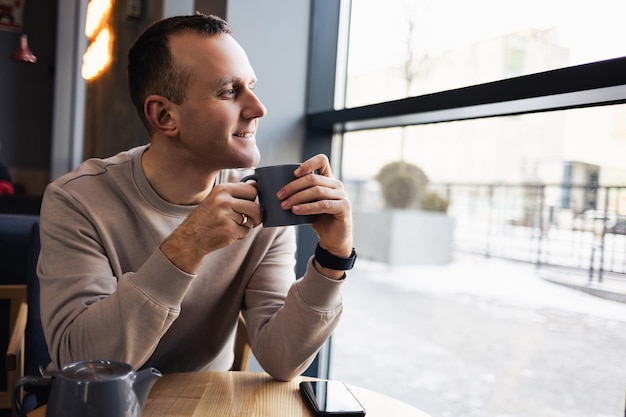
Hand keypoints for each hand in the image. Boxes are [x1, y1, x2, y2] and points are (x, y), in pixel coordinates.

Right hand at [160, 182, 260, 272]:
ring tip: (233, 225)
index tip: (250, 204)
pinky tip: (229, 232)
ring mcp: (227, 216)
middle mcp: (224, 201)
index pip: (252, 189)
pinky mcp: (229, 230)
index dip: (254, 198)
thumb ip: (236, 192)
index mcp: (222, 189)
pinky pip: (246, 231)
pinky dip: (241, 234)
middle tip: (248, 219)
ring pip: (251, 220)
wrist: (190, 238)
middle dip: (256, 215)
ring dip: (246, 225)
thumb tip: (255, 184)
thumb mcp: (217, 198)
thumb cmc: (205, 218)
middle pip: (255, 206)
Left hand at [277, 154, 352, 276]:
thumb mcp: (308, 203)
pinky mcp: (343, 207)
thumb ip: (300, 194)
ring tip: (284, 205)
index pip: (322, 160)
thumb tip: (274, 189)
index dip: (308, 164)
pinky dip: (307, 207)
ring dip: (297, 197)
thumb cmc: (319, 220)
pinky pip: (323, 205)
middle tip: (279, 196)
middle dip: (293, 186)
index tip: (294, 173)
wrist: (333, 240)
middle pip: (313, 178)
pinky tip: (296, 210)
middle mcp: (337, 185)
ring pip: (317, 191)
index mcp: (328, 180)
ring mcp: (342, 195)